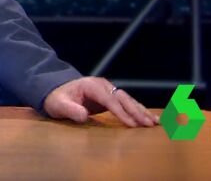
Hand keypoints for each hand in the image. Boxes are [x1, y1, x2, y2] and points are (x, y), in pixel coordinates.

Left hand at [42, 77, 159, 127]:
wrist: (55, 90)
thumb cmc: (56, 98)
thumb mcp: (58, 104)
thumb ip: (70, 109)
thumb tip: (83, 115)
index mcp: (91, 86)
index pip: (110, 100)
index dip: (121, 112)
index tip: (132, 124)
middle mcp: (102, 85)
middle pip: (123, 98)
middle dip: (137, 111)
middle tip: (149, 124)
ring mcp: (108, 89)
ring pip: (128, 100)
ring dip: (142, 111)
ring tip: (155, 123)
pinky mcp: (110, 96)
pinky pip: (127, 103)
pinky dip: (138, 110)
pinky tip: (150, 118)